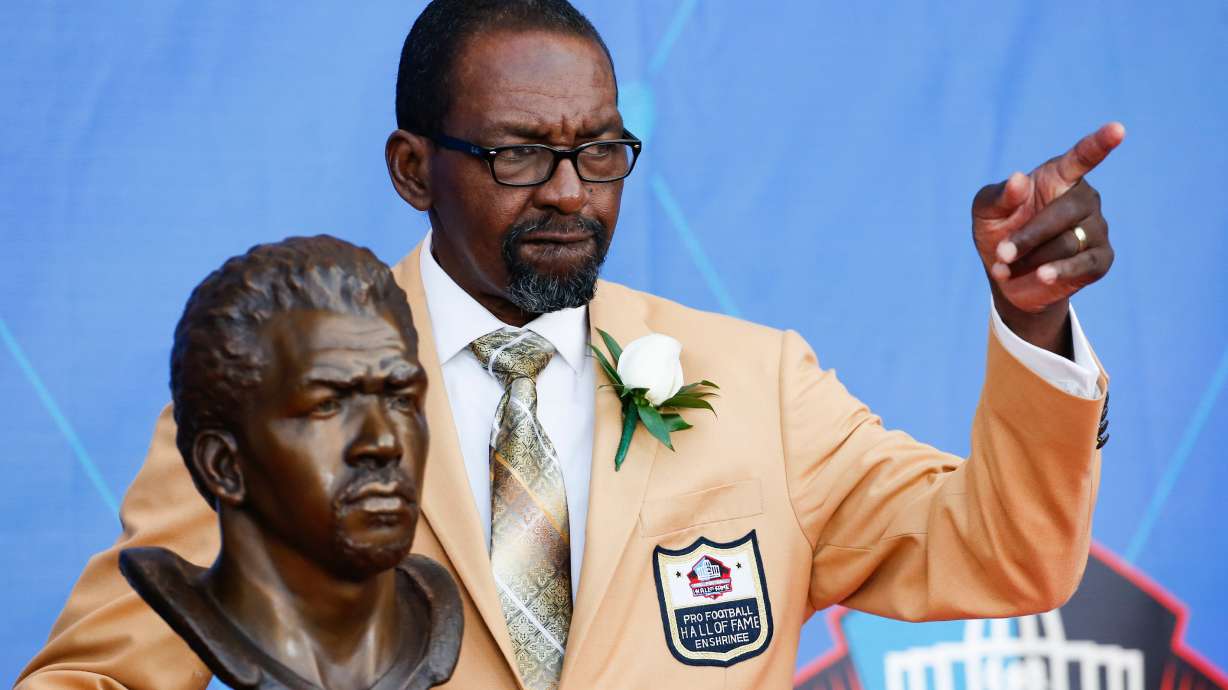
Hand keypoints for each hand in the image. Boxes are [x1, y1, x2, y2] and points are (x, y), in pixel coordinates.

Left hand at [971, 122, 1125, 354]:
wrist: (1007, 276)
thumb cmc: (998, 231)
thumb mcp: (986, 212)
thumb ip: (998, 195)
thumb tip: (1018, 179)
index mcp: (1059, 176)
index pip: (1082, 157)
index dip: (1100, 143)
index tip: (1118, 129)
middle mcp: (1084, 198)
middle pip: (1063, 214)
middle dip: (1028, 237)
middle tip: (1002, 253)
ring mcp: (1096, 228)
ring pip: (1068, 243)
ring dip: (1031, 259)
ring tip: (1006, 267)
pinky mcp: (1101, 258)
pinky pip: (1084, 264)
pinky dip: (1060, 272)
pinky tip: (1043, 276)